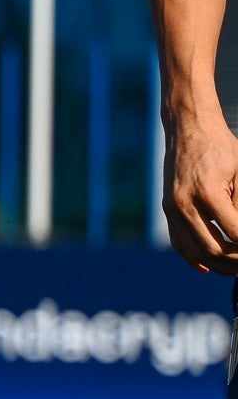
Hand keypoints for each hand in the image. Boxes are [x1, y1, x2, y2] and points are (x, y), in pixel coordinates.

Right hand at [166, 111, 237, 274]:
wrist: (189, 128)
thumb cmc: (221, 147)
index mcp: (207, 192)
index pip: (235, 232)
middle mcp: (184, 204)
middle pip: (212, 249)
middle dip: (236, 261)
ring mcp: (172, 208)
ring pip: (194, 251)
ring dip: (217, 265)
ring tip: (236, 270)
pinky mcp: (168, 209)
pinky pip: (178, 242)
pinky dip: (192, 259)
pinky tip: (206, 268)